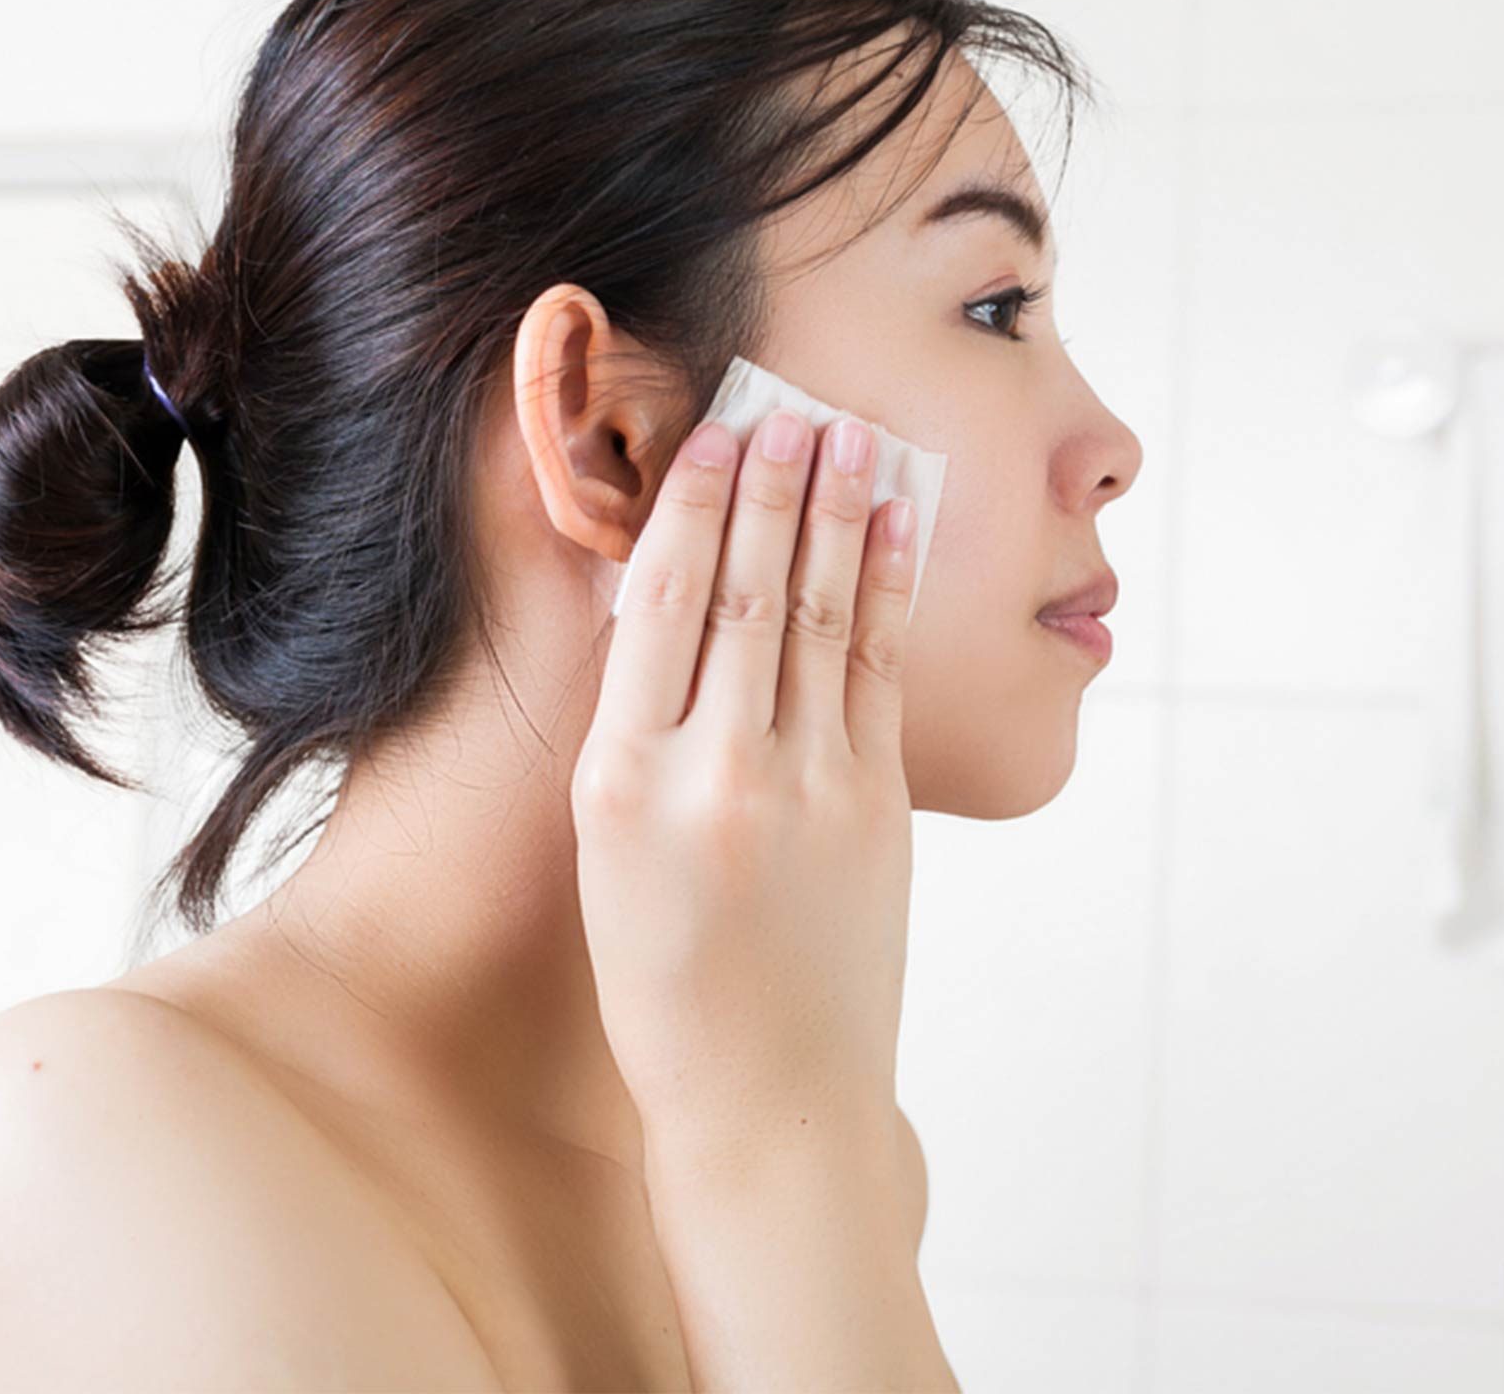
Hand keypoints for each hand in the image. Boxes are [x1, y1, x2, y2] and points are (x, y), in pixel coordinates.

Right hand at [571, 408, 918, 1176]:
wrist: (768, 1100)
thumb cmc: (668, 986)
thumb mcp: (611, 859)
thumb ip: (635, 738)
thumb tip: (658, 605)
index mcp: (619, 784)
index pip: (655, 604)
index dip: (688, 504)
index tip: (711, 434)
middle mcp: (709, 775)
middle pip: (742, 591)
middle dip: (769, 487)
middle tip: (788, 404)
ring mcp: (804, 790)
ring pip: (816, 617)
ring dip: (836, 516)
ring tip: (848, 436)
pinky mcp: (876, 809)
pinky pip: (877, 672)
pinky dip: (885, 589)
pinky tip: (892, 530)